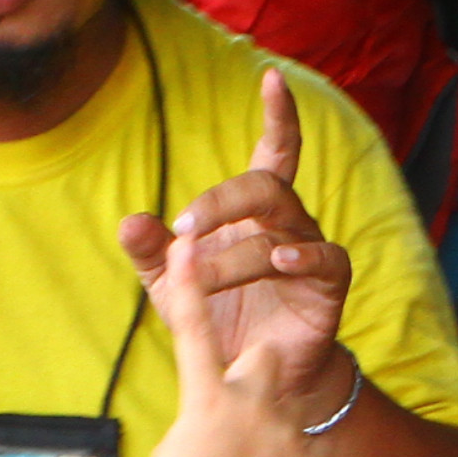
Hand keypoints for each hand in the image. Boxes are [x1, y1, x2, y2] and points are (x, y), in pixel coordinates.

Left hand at [119, 69, 355, 420]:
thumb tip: (128, 221)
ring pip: (278, 231)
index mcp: (255, 213)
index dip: (279, 115)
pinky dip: (301, 257)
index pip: (276, 151)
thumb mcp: (173, 285)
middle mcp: (288, 224)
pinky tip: (278, 262)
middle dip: (221, 201)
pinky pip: (324, 259)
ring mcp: (311, 253)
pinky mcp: (328, 287)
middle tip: (183, 228)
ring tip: (201, 278)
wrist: (250, 379)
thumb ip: (152, 252)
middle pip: (268, 185)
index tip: (272, 77)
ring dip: (232, 253)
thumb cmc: (216, 320)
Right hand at [143, 230, 327, 456]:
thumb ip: (198, 423)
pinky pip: (308, 450)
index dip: (189, 282)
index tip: (185, 241)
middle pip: (262, 357)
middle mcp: (251, 405)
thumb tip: (213, 417)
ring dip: (273, 427)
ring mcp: (288, 432)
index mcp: (205, 401)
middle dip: (256, 367)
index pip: (193, 331)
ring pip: (287, 408)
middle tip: (243, 407)